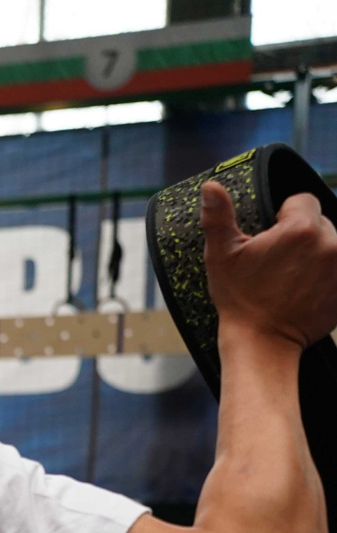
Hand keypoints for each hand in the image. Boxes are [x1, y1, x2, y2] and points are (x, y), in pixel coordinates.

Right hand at [202, 180, 336, 350]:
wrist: (263, 342)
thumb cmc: (240, 300)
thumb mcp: (221, 256)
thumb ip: (218, 216)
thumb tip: (211, 186)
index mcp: (301, 229)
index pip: (302, 201)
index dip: (283, 217)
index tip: (271, 240)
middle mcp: (330, 243)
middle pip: (319, 222)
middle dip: (301, 235)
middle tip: (278, 262)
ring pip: (330, 243)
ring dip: (316, 253)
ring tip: (292, 276)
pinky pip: (336, 266)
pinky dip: (325, 273)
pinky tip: (305, 287)